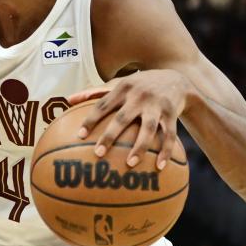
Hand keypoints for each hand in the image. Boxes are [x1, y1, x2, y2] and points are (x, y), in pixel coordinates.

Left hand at [67, 70, 192, 169]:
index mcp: (123, 88)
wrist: (177, 78)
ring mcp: (157, 105)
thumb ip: (94, 92)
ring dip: (139, 147)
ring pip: (148, 129)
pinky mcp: (172, 114)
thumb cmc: (139, 85)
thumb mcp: (119, 83)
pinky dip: (165, 151)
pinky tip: (159, 167)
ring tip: (130, 164)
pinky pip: (170, 135)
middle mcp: (139, 96)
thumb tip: (68, 100)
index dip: (91, 120)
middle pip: (123, 118)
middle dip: (110, 136)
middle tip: (98, 154)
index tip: (80, 135)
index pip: (103, 105)